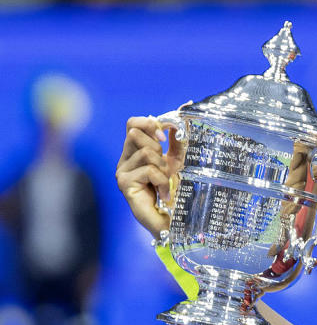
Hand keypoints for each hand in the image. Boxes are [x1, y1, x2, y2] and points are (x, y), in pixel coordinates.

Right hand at [116, 114, 184, 239]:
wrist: (178, 219)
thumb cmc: (179, 191)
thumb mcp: (180, 158)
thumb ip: (178, 135)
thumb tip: (186, 104)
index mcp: (136, 151)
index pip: (132, 123)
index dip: (149, 123)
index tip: (165, 136)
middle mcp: (125, 160)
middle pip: (135, 132)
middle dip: (158, 148)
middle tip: (166, 168)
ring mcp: (122, 172)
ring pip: (146, 152)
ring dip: (163, 168)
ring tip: (166, 184)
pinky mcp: (125, 184)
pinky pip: (148, 169)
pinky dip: (162, 181)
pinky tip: (164, 195)